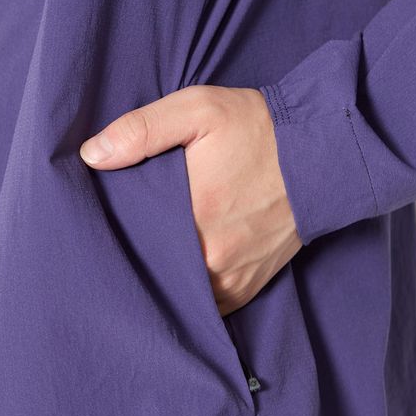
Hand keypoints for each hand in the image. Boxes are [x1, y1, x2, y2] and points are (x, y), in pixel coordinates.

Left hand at [79, 85, 301, 314]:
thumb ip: (141, 130)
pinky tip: (178, 274)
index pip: (131, 241)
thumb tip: (91, 155)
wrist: (324, 151)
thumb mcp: (197, 110)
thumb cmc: (257, 128)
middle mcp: (212, 257)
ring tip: (148, 257)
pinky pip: (207, 306)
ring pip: (178, 292)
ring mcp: (231, 278)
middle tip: (121, 242)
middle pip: (153, 270)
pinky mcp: (247, 287)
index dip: (113, 235)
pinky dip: (190, 293)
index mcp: (192, 216)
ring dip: (162, 279)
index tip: (103, 226)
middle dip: (136, 259)